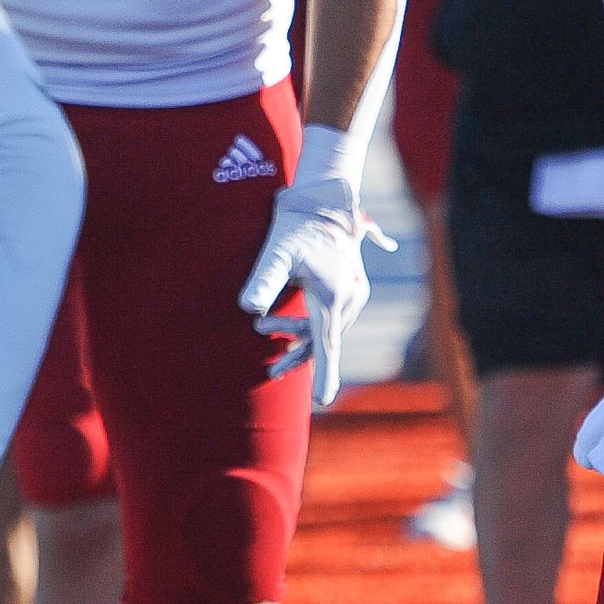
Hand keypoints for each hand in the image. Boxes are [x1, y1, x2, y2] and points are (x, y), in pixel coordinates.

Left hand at [239, 149, 393, 405]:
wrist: (323, 201)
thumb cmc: (296, 226)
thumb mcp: (276, 252)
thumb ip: (263, 280)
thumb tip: (248, 308)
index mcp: (333, 294)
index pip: (327, 344)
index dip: (324, 375)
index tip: (324, 401)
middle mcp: (351, 298)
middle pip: (322, 337)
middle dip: (293, 343)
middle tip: (261, 335)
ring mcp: (356, 294)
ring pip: (327, 329)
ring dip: (299, 335)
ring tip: (264, 330)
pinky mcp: (353, 290)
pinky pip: (332, 319)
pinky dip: (313, 328)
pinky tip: (292, 336)